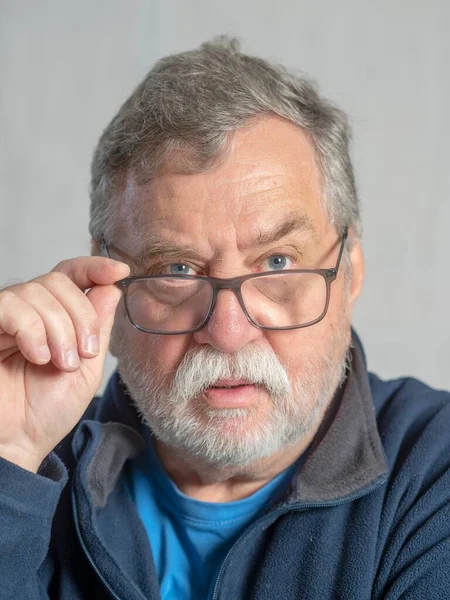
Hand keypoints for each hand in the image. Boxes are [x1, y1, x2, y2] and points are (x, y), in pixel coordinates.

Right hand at [0, 256, 129, 472]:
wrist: (17, 443)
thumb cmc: (47, 411)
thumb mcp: (88, 368)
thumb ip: (98, 327)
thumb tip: (111, 287)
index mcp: (55, 317)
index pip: (71, 274)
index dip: (95, 267)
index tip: (119, 271)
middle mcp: (28, 311)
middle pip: (60, 281)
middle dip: (82, 317)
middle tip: (84, 355)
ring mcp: (5, 318)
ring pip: (38, 292)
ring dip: (60, 330)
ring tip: (60, 364)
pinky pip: (11, 307)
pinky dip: (33, 330)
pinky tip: (38, 357)